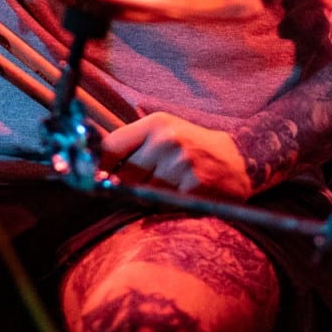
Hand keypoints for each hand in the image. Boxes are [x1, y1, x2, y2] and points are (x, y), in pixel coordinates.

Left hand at [99, 112, 253, 200]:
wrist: (239, 160)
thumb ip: (132, 146)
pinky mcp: (193, 186)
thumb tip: (96, 170)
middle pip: (126, 174)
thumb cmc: (193, 146)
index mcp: (155, 124)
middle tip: (141, 186)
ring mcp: (181, 163)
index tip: (92, 178)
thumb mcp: (164, 133)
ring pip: (143, 193)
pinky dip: (165, 207)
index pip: (111, 147)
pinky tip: (179, 198)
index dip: (98, 167)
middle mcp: (166, 140)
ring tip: (166, 190)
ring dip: (148, 198)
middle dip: (127, 186)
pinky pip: (164, 205)